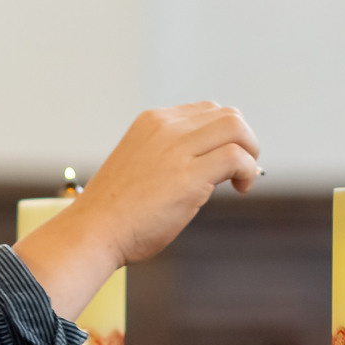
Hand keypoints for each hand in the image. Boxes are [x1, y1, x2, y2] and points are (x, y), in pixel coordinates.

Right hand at [15, 103, 262, 320]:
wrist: (94, 232)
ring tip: (243, 179)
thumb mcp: (142, 167)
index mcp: (152, 122)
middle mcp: (166, 126)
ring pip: (235, 127)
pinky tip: (240, 189)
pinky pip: (236, 157)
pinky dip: (248, 170)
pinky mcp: (189, 174)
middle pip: (226, 114)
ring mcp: (177, 148)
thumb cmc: (115, 213)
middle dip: (243, 140)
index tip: (223, 161)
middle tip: (241, 171)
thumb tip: (211, 169)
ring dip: (250, 152)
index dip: (223, 136)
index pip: (205, 112)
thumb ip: (172, 158)